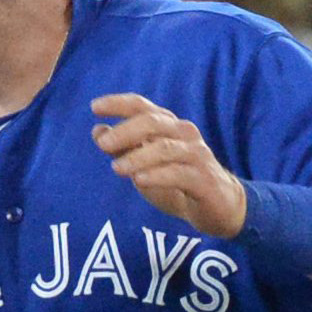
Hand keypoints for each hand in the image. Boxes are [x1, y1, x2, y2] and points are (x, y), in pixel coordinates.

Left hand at [90, 95, 246, 237]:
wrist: (217, 207)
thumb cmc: (175, 180)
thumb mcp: (143, 163)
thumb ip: (121, 147)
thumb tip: (97, 130)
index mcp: (167, 125)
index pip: (142, 106)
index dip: (119, 104)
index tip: (94, 107)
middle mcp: (183, 133)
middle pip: (152, 122)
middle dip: (126, 131)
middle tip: (102, 144)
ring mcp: (196, 155)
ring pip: (165, 148)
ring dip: (138, 157)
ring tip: (116, 168)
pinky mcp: (204, 179)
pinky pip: (179, 173)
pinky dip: (158, 175)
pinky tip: (140, 180)